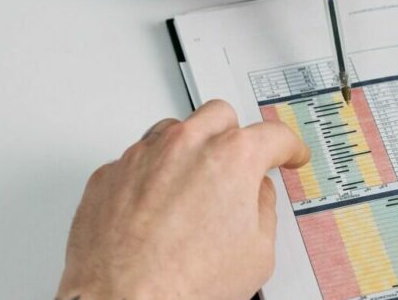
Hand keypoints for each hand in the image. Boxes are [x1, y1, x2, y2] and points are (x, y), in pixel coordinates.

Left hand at [57, 100, 309, 299]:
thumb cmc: (184, 284)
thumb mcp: (257, 253)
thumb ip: (263, 209)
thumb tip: (256, 197)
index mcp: (232, 157)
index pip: (273, 135)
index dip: (288, 146)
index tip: (288, 152)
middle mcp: (186, 145)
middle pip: (220, 115)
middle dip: (235, 135)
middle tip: (239, 164)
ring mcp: (143, 156)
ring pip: (174, 130)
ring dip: (189, 149)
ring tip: (193, 187)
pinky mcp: (109, 174)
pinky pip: (136, 160)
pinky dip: (151, 175)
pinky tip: (157, 206)